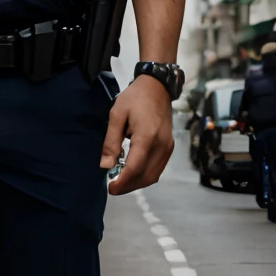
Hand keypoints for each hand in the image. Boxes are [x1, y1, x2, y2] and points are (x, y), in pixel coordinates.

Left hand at [102, 74, 173, 195]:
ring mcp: (168, 147)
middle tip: (112, 187)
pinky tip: (132, 173)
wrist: (157, 86)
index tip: (109, 188)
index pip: (135, 168)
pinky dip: (145, 175)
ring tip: (120, 181)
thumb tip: (106, 166)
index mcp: (147, 137)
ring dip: (136, 183)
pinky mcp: (169, 147)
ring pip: (153, 176)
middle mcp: (161, 145)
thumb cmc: (134, 98)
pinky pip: (158, 169)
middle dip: (128, 186)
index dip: (121, 181)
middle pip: (145, 176)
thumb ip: (111, 142)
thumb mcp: (116, 115)